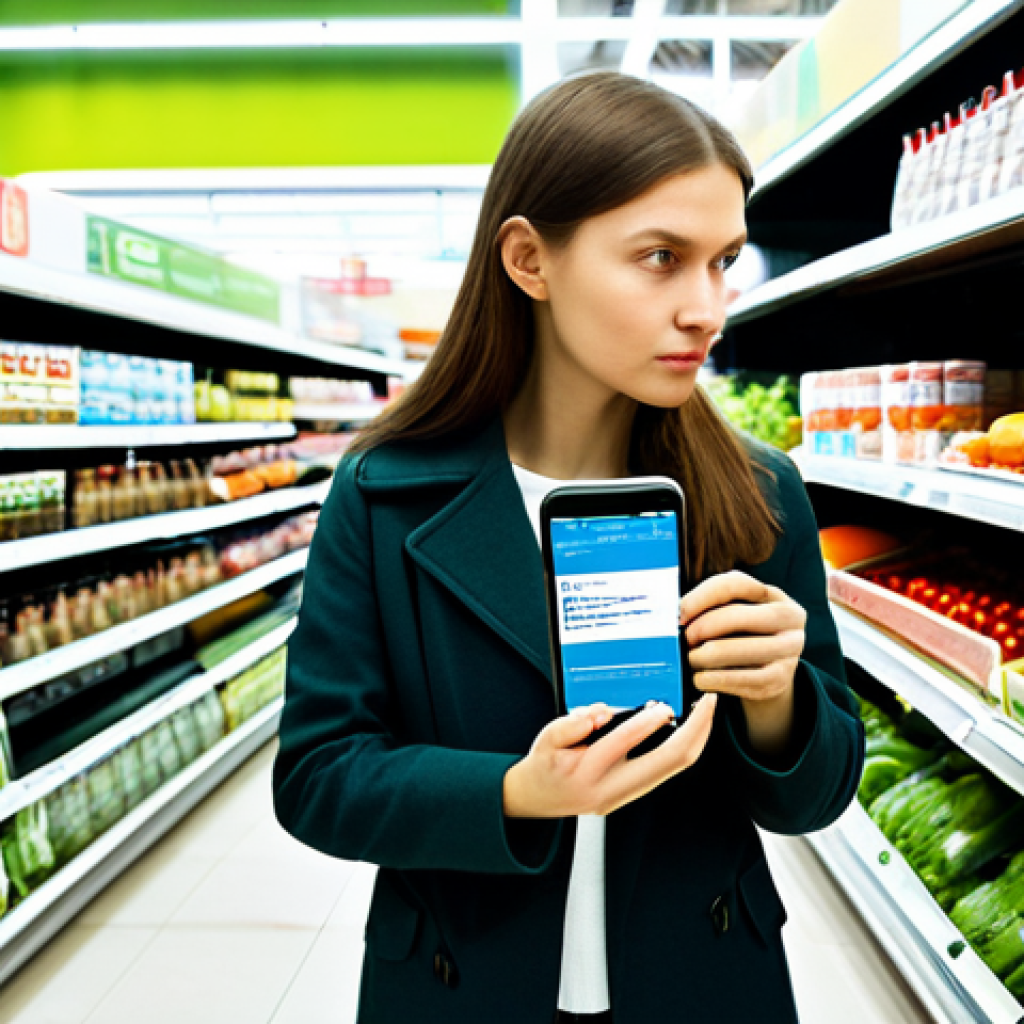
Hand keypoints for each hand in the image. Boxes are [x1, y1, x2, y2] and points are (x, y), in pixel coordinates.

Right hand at [503, 694, 717, 818]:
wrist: (537, 800)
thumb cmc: (544, 768)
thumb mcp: (547, 740)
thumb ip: (573, 724)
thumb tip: (601, 713)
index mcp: (587, 772)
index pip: (625, 742)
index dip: (648, 720)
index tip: (664, 704)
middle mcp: (612, 788)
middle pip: (669, 761)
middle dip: (696, 730)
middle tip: (708, 703)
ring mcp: (626, 794)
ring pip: (674, 768)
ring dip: (696, 739)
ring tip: (704, 713)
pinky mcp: (633, 793)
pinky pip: (667, 770)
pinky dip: (683, 747)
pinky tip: (688, 731)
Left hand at [680, 570, 806, 756]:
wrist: (771, 673)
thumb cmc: (744, 635)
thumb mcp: (737, 613)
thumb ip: (713, 606)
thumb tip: (676, 613)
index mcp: (775, 595)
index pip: (735, 584)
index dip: (701, 596)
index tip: (679, 613)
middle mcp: (789, 619)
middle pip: (733, 616)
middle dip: (700, 629)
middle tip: (684, 640)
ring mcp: (788, 650)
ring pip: (731, 650)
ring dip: (700, 657)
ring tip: (691, 659)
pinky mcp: (779, 680)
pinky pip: (735, 679)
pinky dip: (710, 679)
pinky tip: (700, 678)